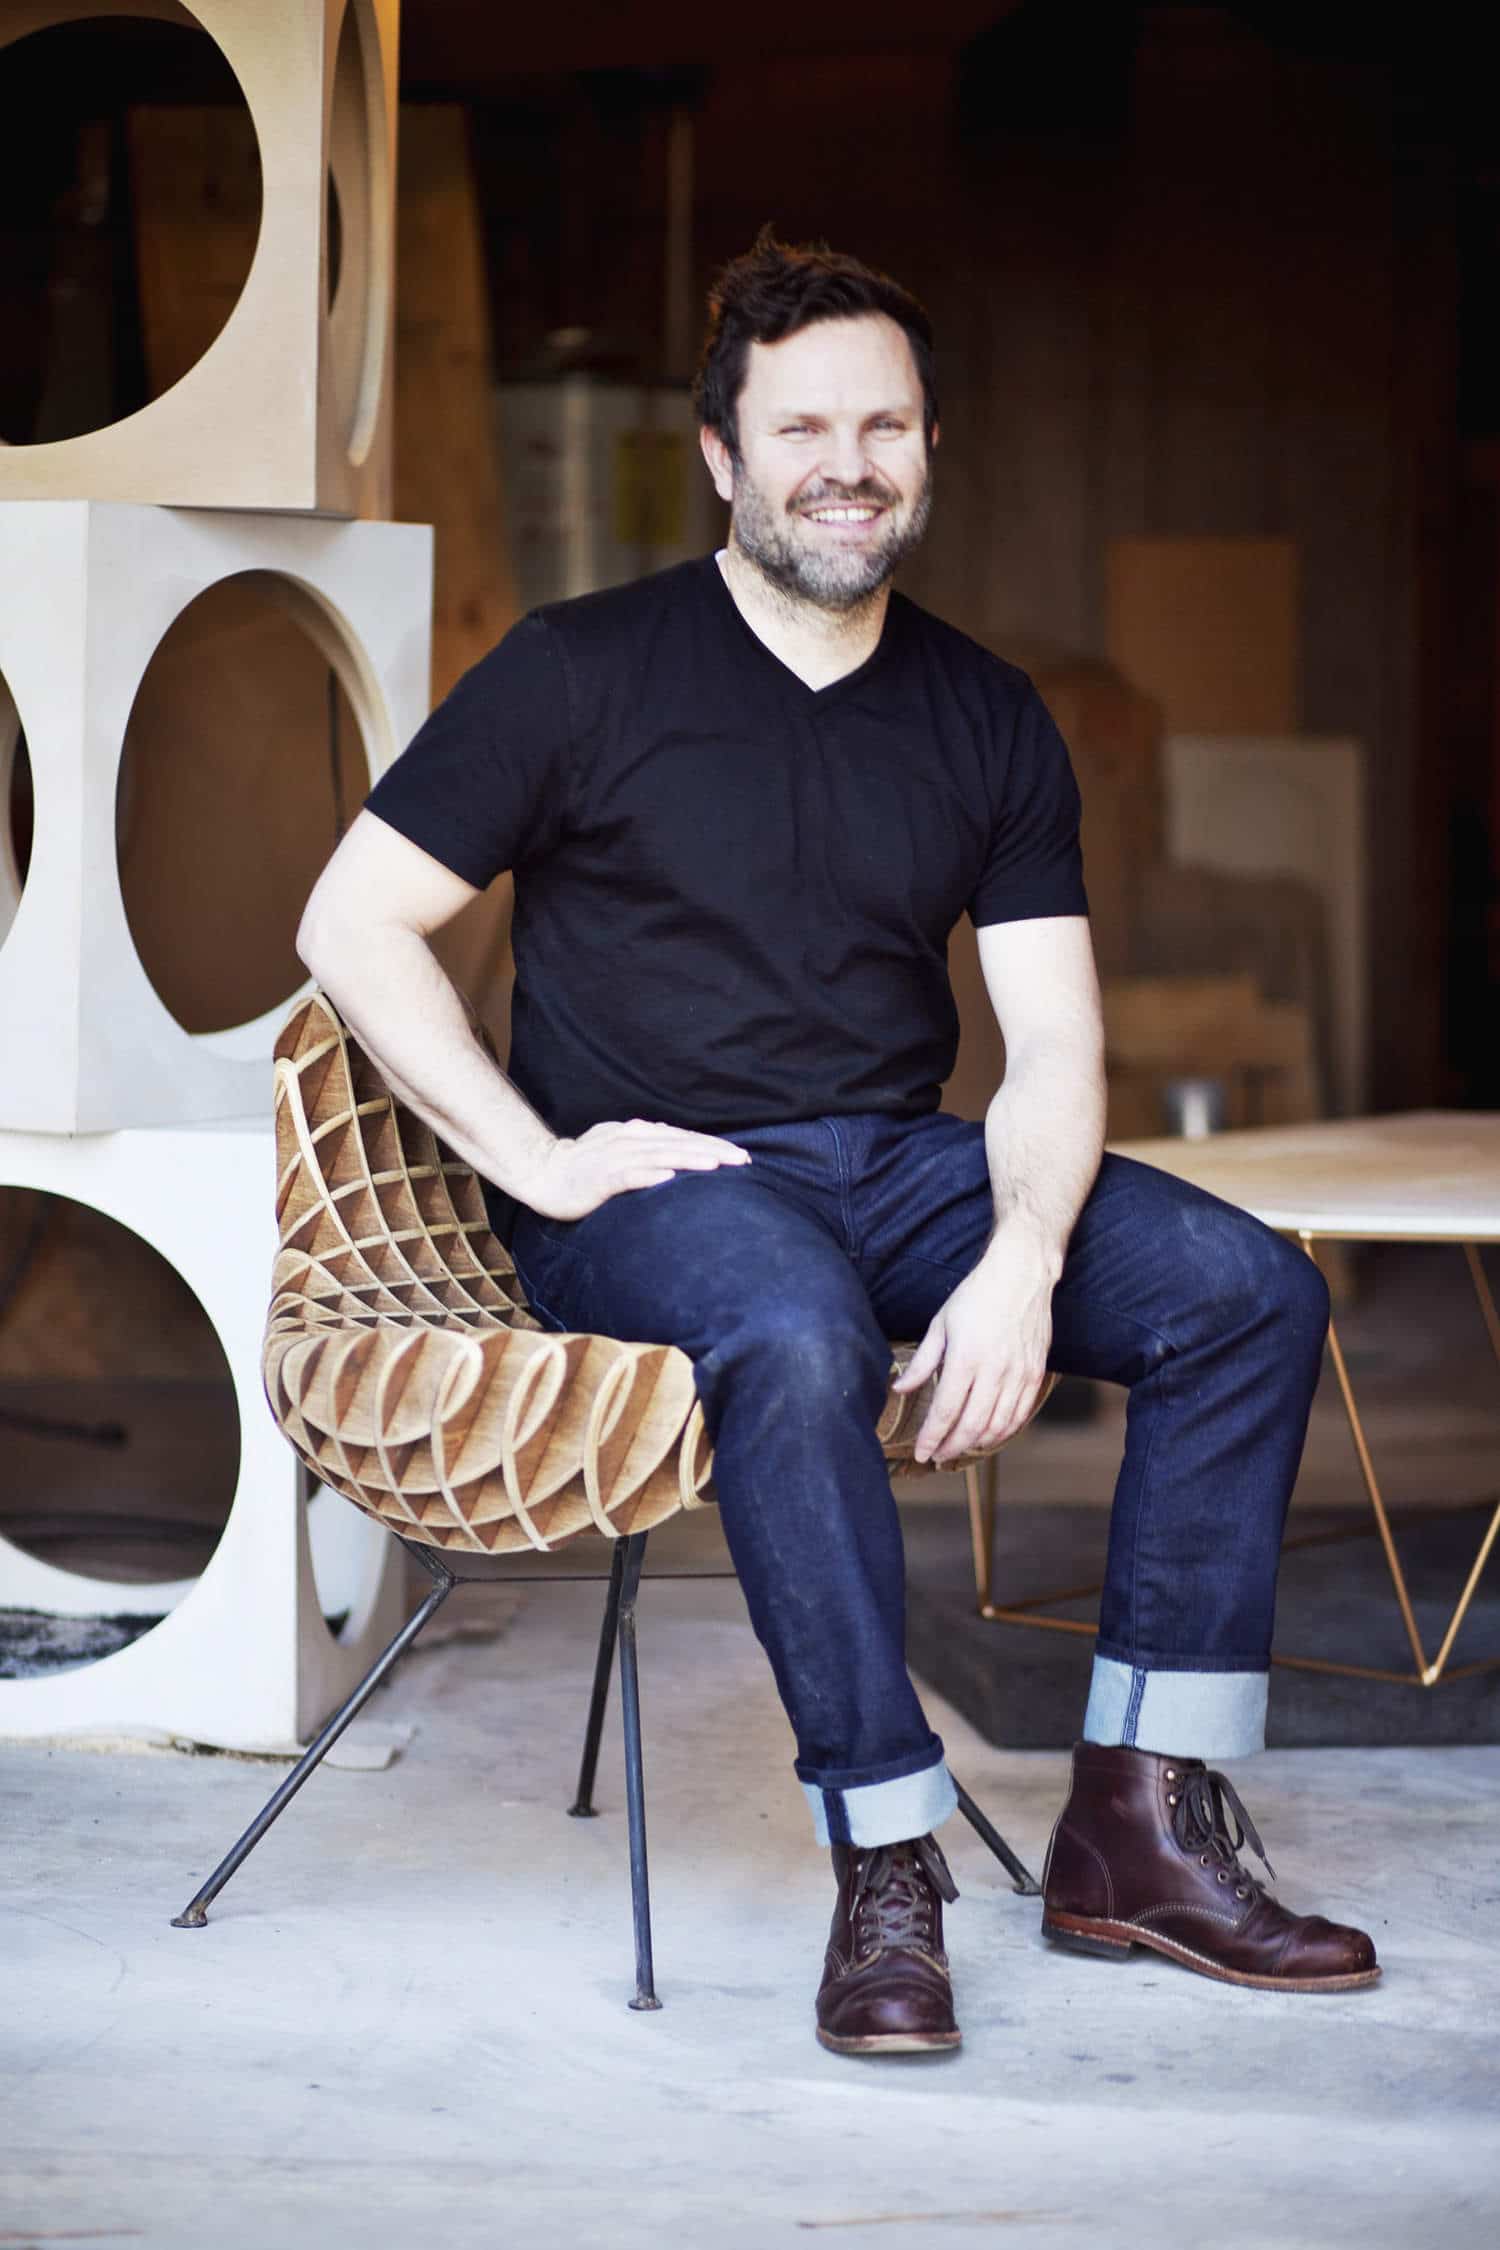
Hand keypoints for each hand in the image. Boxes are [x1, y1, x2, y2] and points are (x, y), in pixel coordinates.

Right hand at [518, 1117, 749, 1220]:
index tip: (742, 1157)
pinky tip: (669, 1179)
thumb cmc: (584, 1163)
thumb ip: (648, 1144)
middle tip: (744, 1161)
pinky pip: (629, 1175)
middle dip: (713, 1152)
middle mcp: (630, 1140)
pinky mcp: (601, 1177)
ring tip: (718, 1166)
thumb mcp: (620, 1147)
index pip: (683, 1137)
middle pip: (679, 1144)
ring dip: (690, 1159)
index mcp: (637, 1133)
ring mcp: (615, 1157)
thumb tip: (677, 1146)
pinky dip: (650, 1175)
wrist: (543, 1172)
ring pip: (660, 1156)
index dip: (713, 1145)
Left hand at [892, 1228, 1056, 1464]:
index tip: (921, 1452)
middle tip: (937, 1456)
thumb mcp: (941, 1324)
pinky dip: (1004, 1432)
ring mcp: (1018, 1374)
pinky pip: (1020, 1415)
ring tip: (959, 1447)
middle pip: (971, 1426)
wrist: (1021, 1275)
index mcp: (965, 1358)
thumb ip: (923, 1362)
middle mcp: (994, 1371)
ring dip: (976, 1444)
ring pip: (997, 1426)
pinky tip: (989, 1436)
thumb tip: (900, 1389)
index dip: (931, 1437)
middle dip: (951, 1447)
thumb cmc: (976, 1296)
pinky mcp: (1035, 1374)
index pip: (945, 1412)